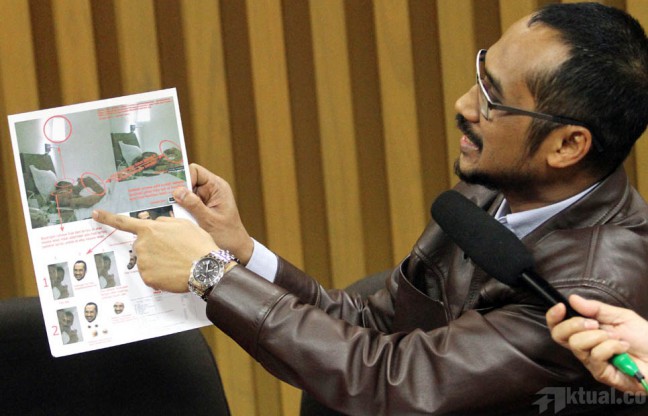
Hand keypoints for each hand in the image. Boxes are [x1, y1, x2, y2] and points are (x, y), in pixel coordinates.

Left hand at [92, 209, 216, 292]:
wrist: (206, 268)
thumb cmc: (197, 244)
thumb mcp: (184, 224)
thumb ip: (164, 223)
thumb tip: (156, 225)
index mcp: (150, 229)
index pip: (124, 222)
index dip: (108, 218)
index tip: (95, 214)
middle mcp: (142, 245)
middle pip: (142, 245)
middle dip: (153, 247)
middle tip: (172, 251)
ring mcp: (143, 263)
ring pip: (146, 260)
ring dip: (157, 261)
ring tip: (176, 262)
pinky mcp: (147, 278)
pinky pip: (150, 274)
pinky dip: (160, 274)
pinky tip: (173, 272)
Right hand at [172, 163, 253, 263]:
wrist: (236, 248)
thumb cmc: (227, 235)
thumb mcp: (209, 220)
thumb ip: (194, 205)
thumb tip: (177, 191)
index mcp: (217, 187)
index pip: (196, 171)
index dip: (184, 177)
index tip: (175, 191)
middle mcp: (211, 189)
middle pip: (188, 180)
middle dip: (177, 190)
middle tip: (166, 201)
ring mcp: (205, 198)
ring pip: (184, 193)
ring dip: (178, 202)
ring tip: (171, 211)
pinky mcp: (201, 208)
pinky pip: (186, 203)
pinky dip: (180, 209)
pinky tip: (176, 217)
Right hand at [547, 294, 647, 393]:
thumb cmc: (644, 338)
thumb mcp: (621, 316)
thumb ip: (596, 308)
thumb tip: (573, 299)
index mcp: (586, 332)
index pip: (559, 326)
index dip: (553, 316)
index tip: (561, 306)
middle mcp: (584, 347)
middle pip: (560, 336)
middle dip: (574, 324)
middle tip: (594, 323)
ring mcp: (591, 361)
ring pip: (577, 344)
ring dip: (598, 336)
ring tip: (616, 337)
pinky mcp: (601, 373)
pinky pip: (596, 356)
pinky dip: (611, 347)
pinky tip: (623, 348)